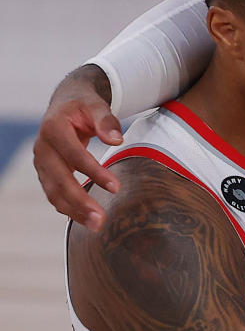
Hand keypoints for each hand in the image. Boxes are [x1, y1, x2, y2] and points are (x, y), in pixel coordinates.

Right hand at [33, 65, 122, 230]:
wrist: (65, 104)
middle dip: (79, 201)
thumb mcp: (96, 105)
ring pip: (53, 191)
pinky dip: (67, 207)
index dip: (93, 172)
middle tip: (100, 219)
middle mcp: (42, 147)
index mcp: (53, 128)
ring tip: (95, 225)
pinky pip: (54, 193)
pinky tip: (83, 219)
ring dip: (73, 210)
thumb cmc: (83, 105)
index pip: (74, 154)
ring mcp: (41, 162)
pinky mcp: (46, 172)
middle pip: (59, 179)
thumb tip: (116, 139)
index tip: (116, 187)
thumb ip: (106, 120)